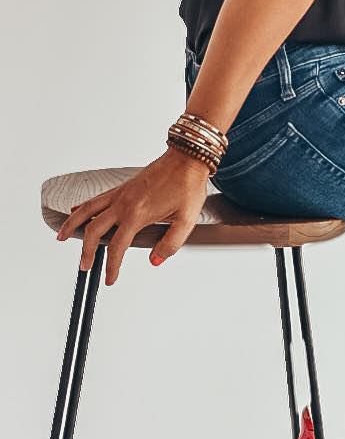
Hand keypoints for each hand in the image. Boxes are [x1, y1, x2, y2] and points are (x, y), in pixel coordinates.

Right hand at [55, 149, 212, 285]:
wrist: (187, 159)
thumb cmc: (188, 186)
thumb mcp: (186, 220)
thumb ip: (170, 244)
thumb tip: (154, 261)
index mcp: (138, 214)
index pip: (118, 246)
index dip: (112, 266)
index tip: (110, 279)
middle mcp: (124, 203)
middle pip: (95, 230)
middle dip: (86, 251)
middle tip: (85, 266)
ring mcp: (121, 193)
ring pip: (88, 210)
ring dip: (73, 224)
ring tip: (61, 236)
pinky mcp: (123, 187)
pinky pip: (97, 198)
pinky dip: (83, 207)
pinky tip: (76, 211)